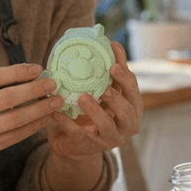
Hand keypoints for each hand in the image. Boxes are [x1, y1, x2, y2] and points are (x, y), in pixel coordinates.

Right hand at [0, 63, 62, 157]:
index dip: (18, 72)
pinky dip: (33, 127)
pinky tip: (45, 118)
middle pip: (7, 99)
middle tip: (52, 84)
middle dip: (34, 90)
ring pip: (15, 120)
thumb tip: (28, 72)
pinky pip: (15, 137)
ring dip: (39, 110)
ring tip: (55, 101)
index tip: (38, 68)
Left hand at [46, 42, 143, 159]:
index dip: (124, 78)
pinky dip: (68, 124)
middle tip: (103, 87)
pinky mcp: (92, 147)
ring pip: (108, 127)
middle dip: (115, 99)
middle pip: (127, 112)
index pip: (133, 90)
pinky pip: (81, 136)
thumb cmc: (96, 109)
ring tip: (82, 98)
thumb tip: (113, 43)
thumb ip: (113, 69)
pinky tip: (57, 113)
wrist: (77, 141)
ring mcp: (111, 139)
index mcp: (133, 107)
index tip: (112, 65)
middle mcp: (127, 125)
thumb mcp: (106, 89)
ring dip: (96, 112)